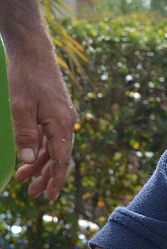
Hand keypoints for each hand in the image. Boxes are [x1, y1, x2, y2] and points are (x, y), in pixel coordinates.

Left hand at [9, 42, 75, 200]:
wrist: (33, 50)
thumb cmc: (26, 77)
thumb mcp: (20, 106)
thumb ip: (24, 135)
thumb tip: (26, 160)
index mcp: (61, 124)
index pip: (60, 160)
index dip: (55, 180)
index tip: (49, 197)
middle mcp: (65, 123)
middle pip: (58, 157)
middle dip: (45, 177)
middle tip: (32, 194)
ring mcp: (60, 117)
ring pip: (52, 148)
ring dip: (38, 165)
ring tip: (23, 180)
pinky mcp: (53, 112)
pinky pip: (48, 137)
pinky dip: (37, 149)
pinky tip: (27, 157)